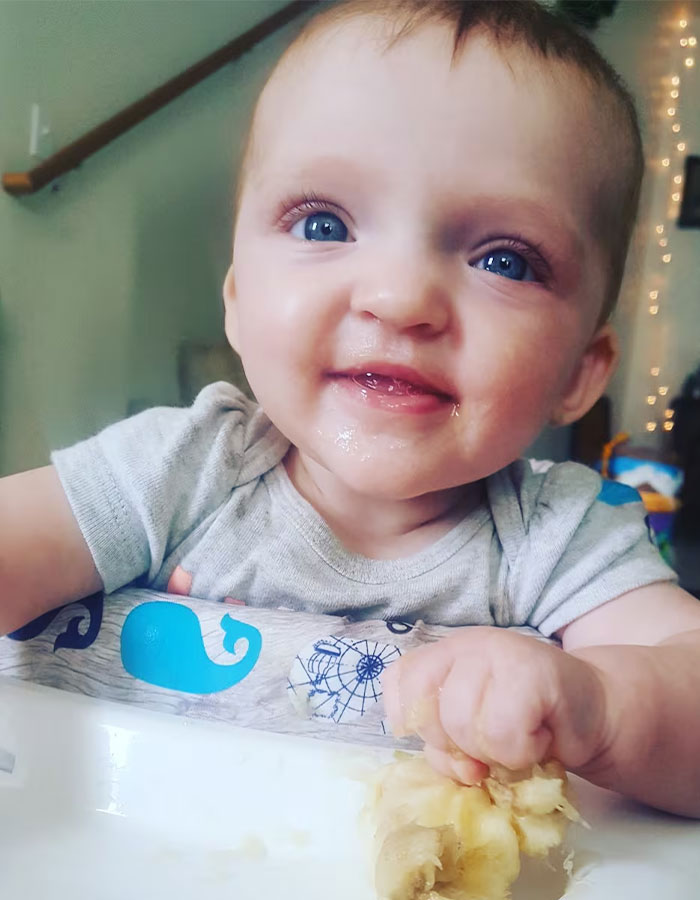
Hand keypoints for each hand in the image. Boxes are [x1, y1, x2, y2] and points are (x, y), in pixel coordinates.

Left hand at [381, 627, 607, 783]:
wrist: (595, 712)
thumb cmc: (530, 726)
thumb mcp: (475, 736)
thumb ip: (450, 750)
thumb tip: (461, 770)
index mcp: (442, 655)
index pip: (397, 684)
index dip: (418, 726)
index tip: (450, 742)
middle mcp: (464, 645)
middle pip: (431, 715)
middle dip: (462, 748)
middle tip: (496, 743)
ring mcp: (497, 650)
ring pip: (464, 724)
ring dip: (495, 752)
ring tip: (520, 738)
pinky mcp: (531, 669)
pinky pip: (504, 731)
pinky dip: (522, 751)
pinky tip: (540, 736)